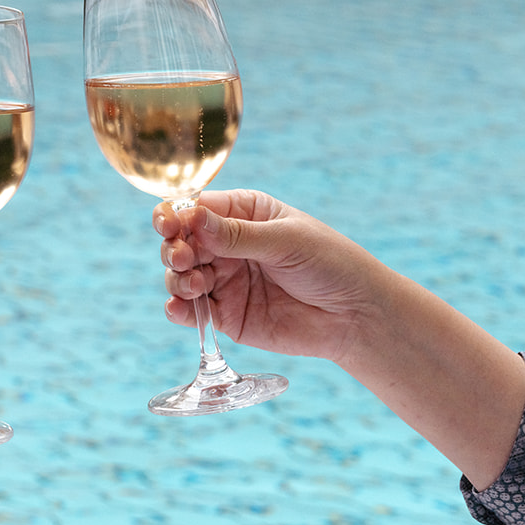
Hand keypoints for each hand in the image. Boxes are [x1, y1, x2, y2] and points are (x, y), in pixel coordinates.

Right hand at [155, 190, 382, 366]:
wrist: (356, 316)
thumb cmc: (331, 264)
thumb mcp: (287, 241)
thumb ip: (238, 235)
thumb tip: (193, 218)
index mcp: (244, 214)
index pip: (196, 208)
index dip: (175, 215)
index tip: (169, 226)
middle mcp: (228, 246)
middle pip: (181, 242)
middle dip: (175, 249)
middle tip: (185, 260)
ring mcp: (225, 281)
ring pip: (181, 277)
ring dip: (177, 280)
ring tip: (196, 286)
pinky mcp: (227, 316)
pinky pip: (193, 312)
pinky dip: (180, 310)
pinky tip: (181, 309)